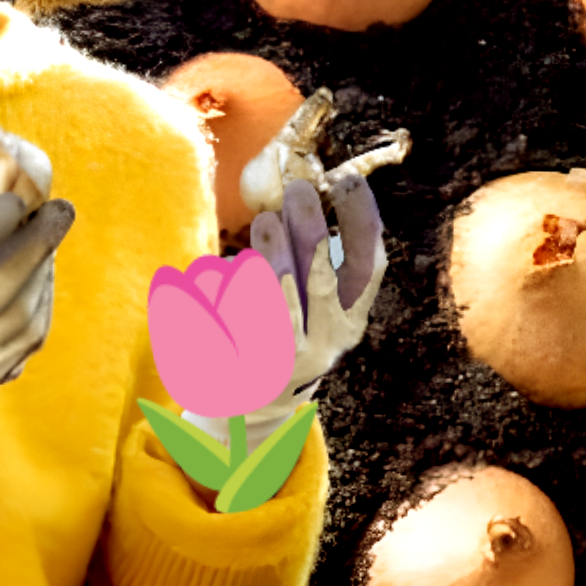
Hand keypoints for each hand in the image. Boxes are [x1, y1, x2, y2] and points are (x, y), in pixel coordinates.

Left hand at [185, 174, 384, 450]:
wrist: (255, 406)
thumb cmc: (289, 335)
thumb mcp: (317, 308)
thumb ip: (321, 263)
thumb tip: (310, 191)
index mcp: (351, 323)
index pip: (367, 267)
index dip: (362, 222)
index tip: (348, 180)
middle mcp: (327, 344)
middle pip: (323, 282)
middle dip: (311, 231)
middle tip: (298, 190)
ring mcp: (288, 362)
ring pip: (281, 302)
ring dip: (274, 256)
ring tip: (264, 221)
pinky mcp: (248, 372)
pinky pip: (235, 325)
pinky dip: (227, 292)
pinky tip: (218, 271)